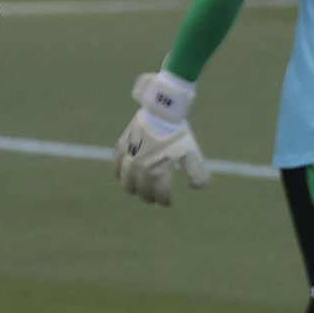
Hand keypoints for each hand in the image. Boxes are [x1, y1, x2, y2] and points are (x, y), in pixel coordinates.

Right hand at [114, 71, 209, 205]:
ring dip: (133, 189)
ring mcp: (129, 157)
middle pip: (142, 191)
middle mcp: (140, 167)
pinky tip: (124, 175)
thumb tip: (196, 188)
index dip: (164, 200)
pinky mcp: (122, 146)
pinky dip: (119, 173)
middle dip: (149, 197)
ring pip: (126, 183)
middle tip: (155, 197)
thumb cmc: (178, 133)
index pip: (159, 194)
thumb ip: (197, 173)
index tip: (168, 202)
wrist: (162, 110)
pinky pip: (116, 165)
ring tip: (139, 190)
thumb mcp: (192, 153)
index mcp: (157, 171)